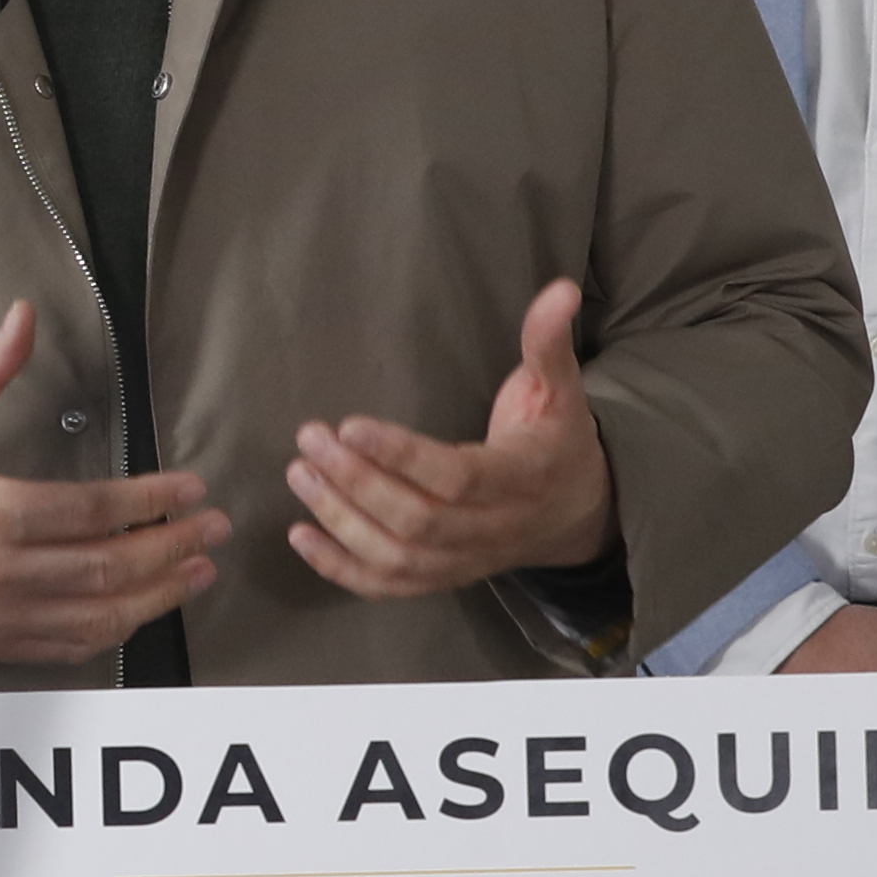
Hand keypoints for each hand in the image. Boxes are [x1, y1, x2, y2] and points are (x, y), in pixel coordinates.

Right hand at [0, 302, 224, 664]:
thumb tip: (21, 317)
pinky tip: (141, 610)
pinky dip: (113, 630)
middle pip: (108, 565)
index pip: (92, 508)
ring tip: (196, 571)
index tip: (190, 489)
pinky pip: (68, 646)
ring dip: (158, 594)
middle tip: (212, 528)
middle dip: (172, 547)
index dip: (151, 500)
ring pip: (98, 614)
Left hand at [286, 280, 617, 599]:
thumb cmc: (555, 439)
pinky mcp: (444, 578)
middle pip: (419, 522)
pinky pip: (390, 586)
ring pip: (399, 558)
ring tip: (299, 475)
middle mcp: (496, 529)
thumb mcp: (561, 388)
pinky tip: (300, 536)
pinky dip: (341, 569)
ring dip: (341, 521)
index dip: (402, 456)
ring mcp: (468, 562)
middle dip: (357, 483)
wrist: (577, 511)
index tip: (349, 424)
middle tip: (310, 439)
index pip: (457, 477)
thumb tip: (561, 289)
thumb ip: (548, 341)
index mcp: (524, 478)